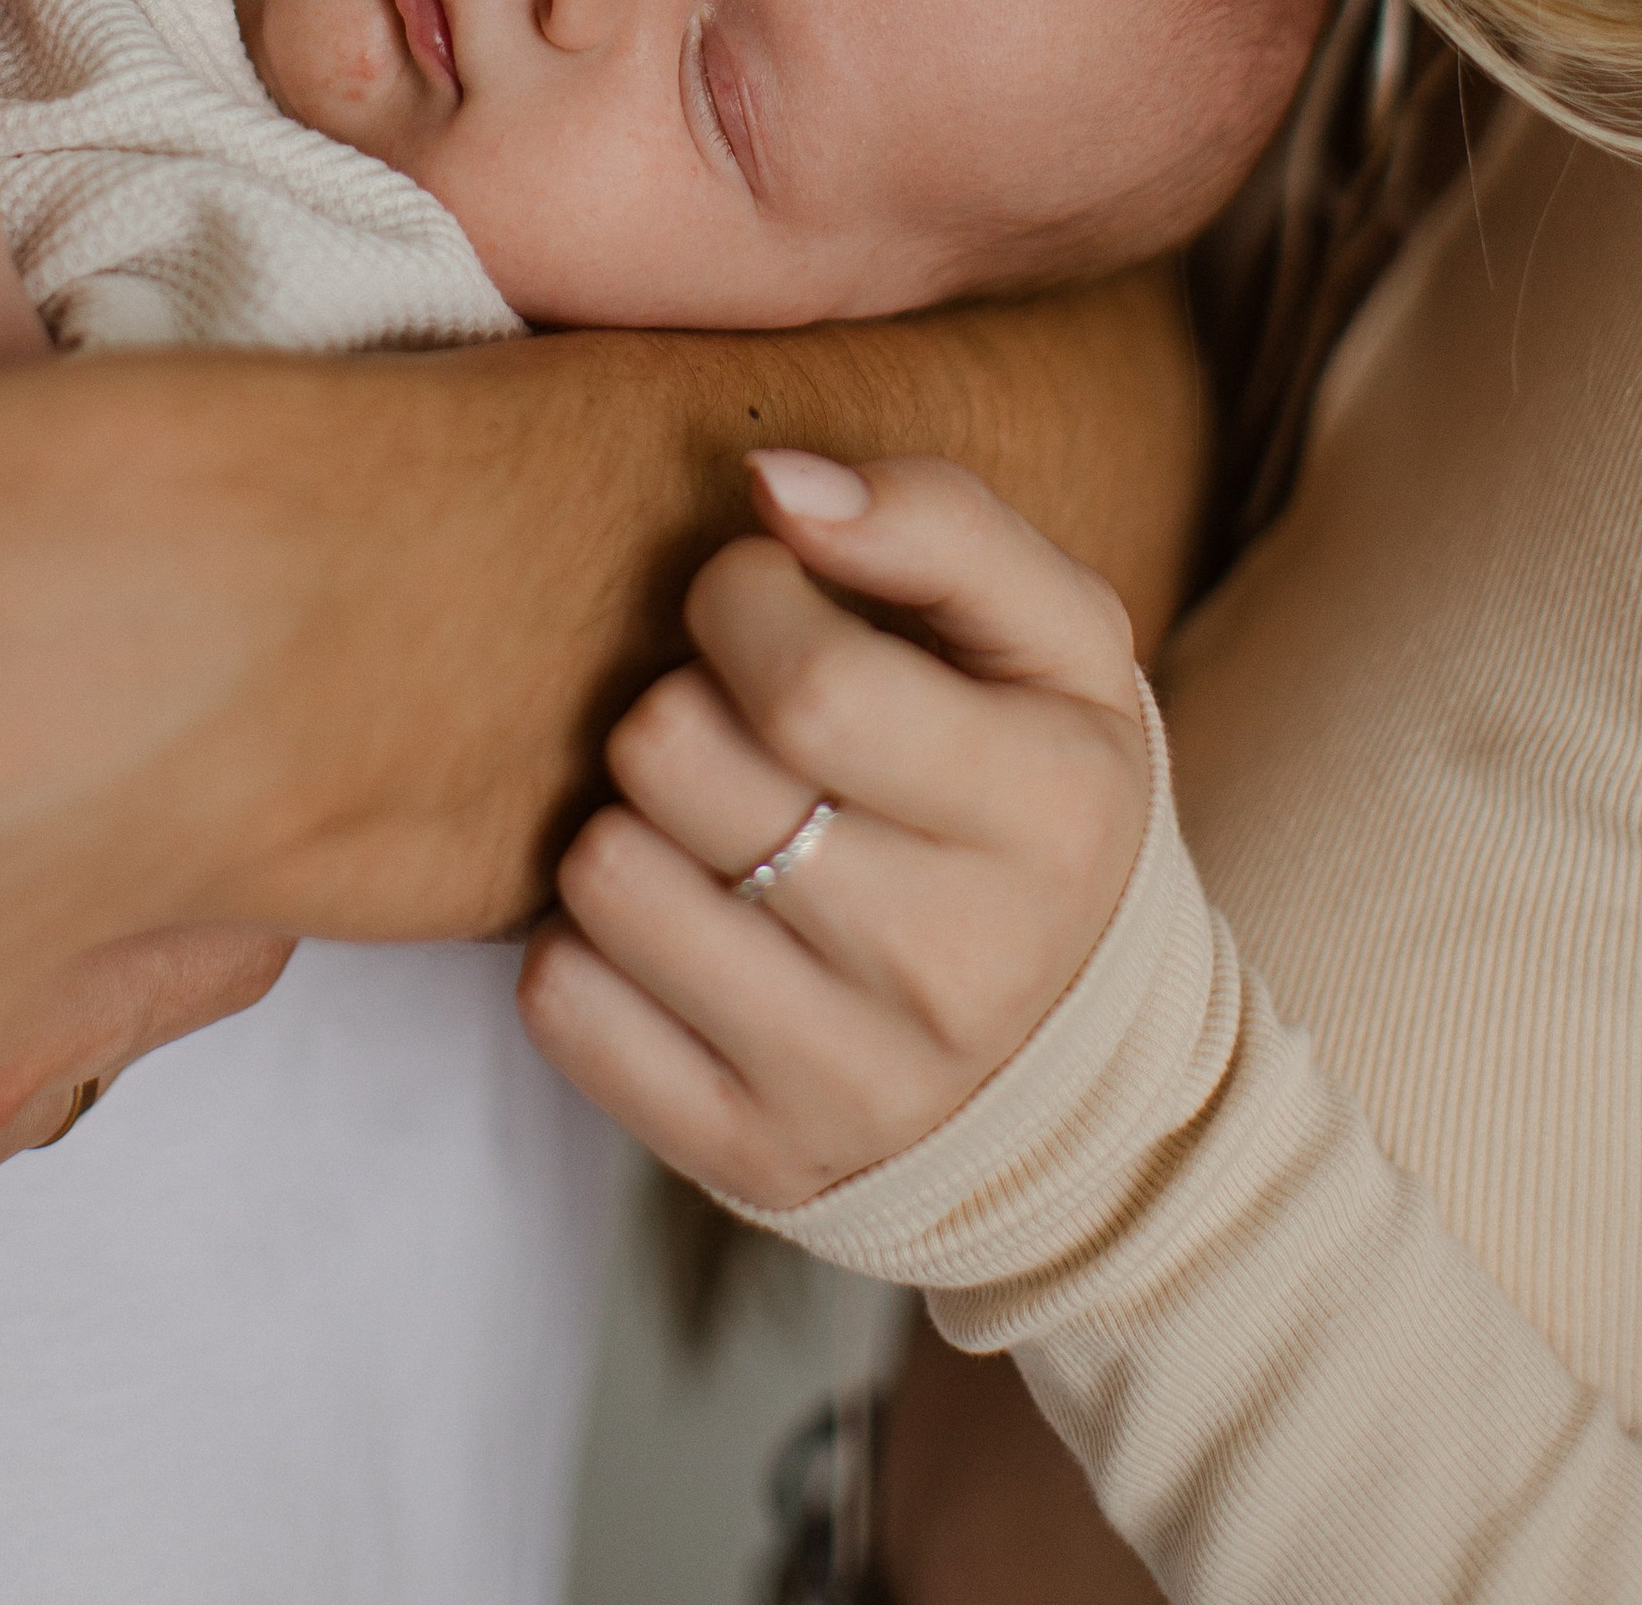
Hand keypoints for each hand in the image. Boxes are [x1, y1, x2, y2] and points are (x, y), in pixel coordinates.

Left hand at [516, 451, 1148, 1212]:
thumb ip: (933, 519)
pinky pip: (565, 1005)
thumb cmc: (1033, 790)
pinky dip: (585, 945)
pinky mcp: (755, 1160)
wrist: (1076, 1062)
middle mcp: (962, 967)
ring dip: (630, 821)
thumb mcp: (1054, 636)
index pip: (811, 682)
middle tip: (733, 721)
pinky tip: (675, 921)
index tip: (761, 604)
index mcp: (1054, 810)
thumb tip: (773, 481)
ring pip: (606, 879)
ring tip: (707, 823)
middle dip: (678, 703)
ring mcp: (856, 1085)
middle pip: (679, 763)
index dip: (742, 600)